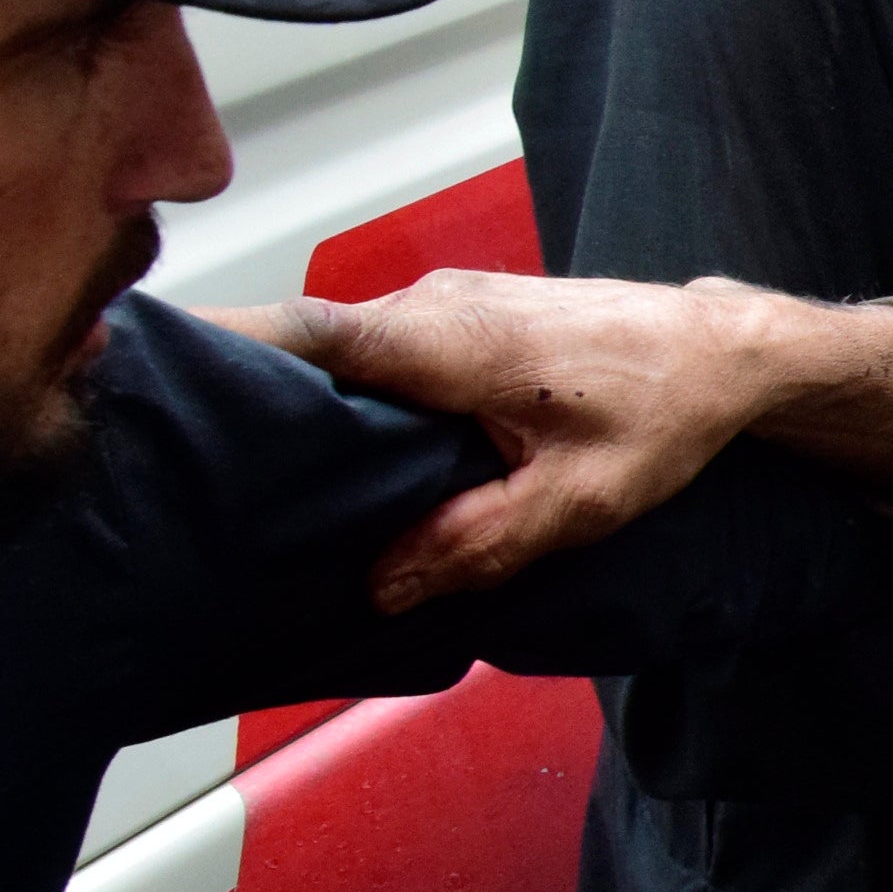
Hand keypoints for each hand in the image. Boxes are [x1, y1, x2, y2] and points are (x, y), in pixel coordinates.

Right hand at [239, 272, 892, 610]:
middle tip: (211, 475)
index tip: (162, 387)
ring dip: (317, 407)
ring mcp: (447, 303)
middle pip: (309, 348)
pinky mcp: (467, 316)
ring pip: (350, 354)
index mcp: (441, 339)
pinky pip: (388, 354)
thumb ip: (476, 544)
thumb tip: (383, 587)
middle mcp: (430, 306)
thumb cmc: (665, 414)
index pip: (302, 331)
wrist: (730, 351)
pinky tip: (362, 458)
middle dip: (257, 404)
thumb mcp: (576, 503)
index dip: (224, 351)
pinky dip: (367, 399)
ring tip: (278, 480)